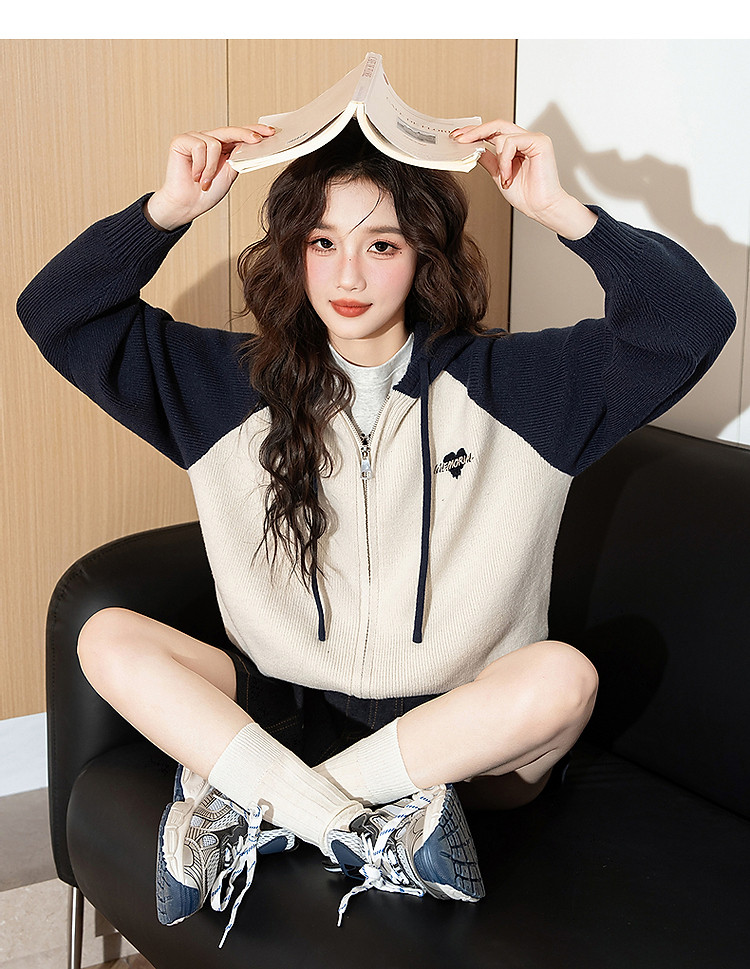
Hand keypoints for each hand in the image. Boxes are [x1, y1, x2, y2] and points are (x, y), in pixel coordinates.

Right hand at [144, 125, 275, 230]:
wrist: (187, 205)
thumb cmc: (206, 192)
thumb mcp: (229, 173)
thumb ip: (239, 158)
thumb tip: (252, 143)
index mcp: (221, 146)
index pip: (239, 135)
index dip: (254, 131)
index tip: (271, 132)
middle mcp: (207, 138)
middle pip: (230, 131)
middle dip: (245, 134)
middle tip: (258, 140)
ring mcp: (194, 138)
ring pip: (214, 143)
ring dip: (212, 168)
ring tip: (205, 181)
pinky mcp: (181, 140)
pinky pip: (200, 147)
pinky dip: (200, 165)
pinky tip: (194, 176)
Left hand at [451, 120, 596, 239]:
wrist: (541, 208)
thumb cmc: (526, 195)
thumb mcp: (498, 174)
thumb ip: (488, 159)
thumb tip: (473, 149)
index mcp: (517, 145)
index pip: (493, 131)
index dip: (475, 132)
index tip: (458, 136)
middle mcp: (525, 139)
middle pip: (497, 125)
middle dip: (476, 132)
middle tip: (459, 139)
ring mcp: (533, 138)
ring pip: (502, 136)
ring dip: (499, 160)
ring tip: (504, 178)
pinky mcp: (540, 141)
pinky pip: (512, 142)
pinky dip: (506, 160)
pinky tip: (509, 175)